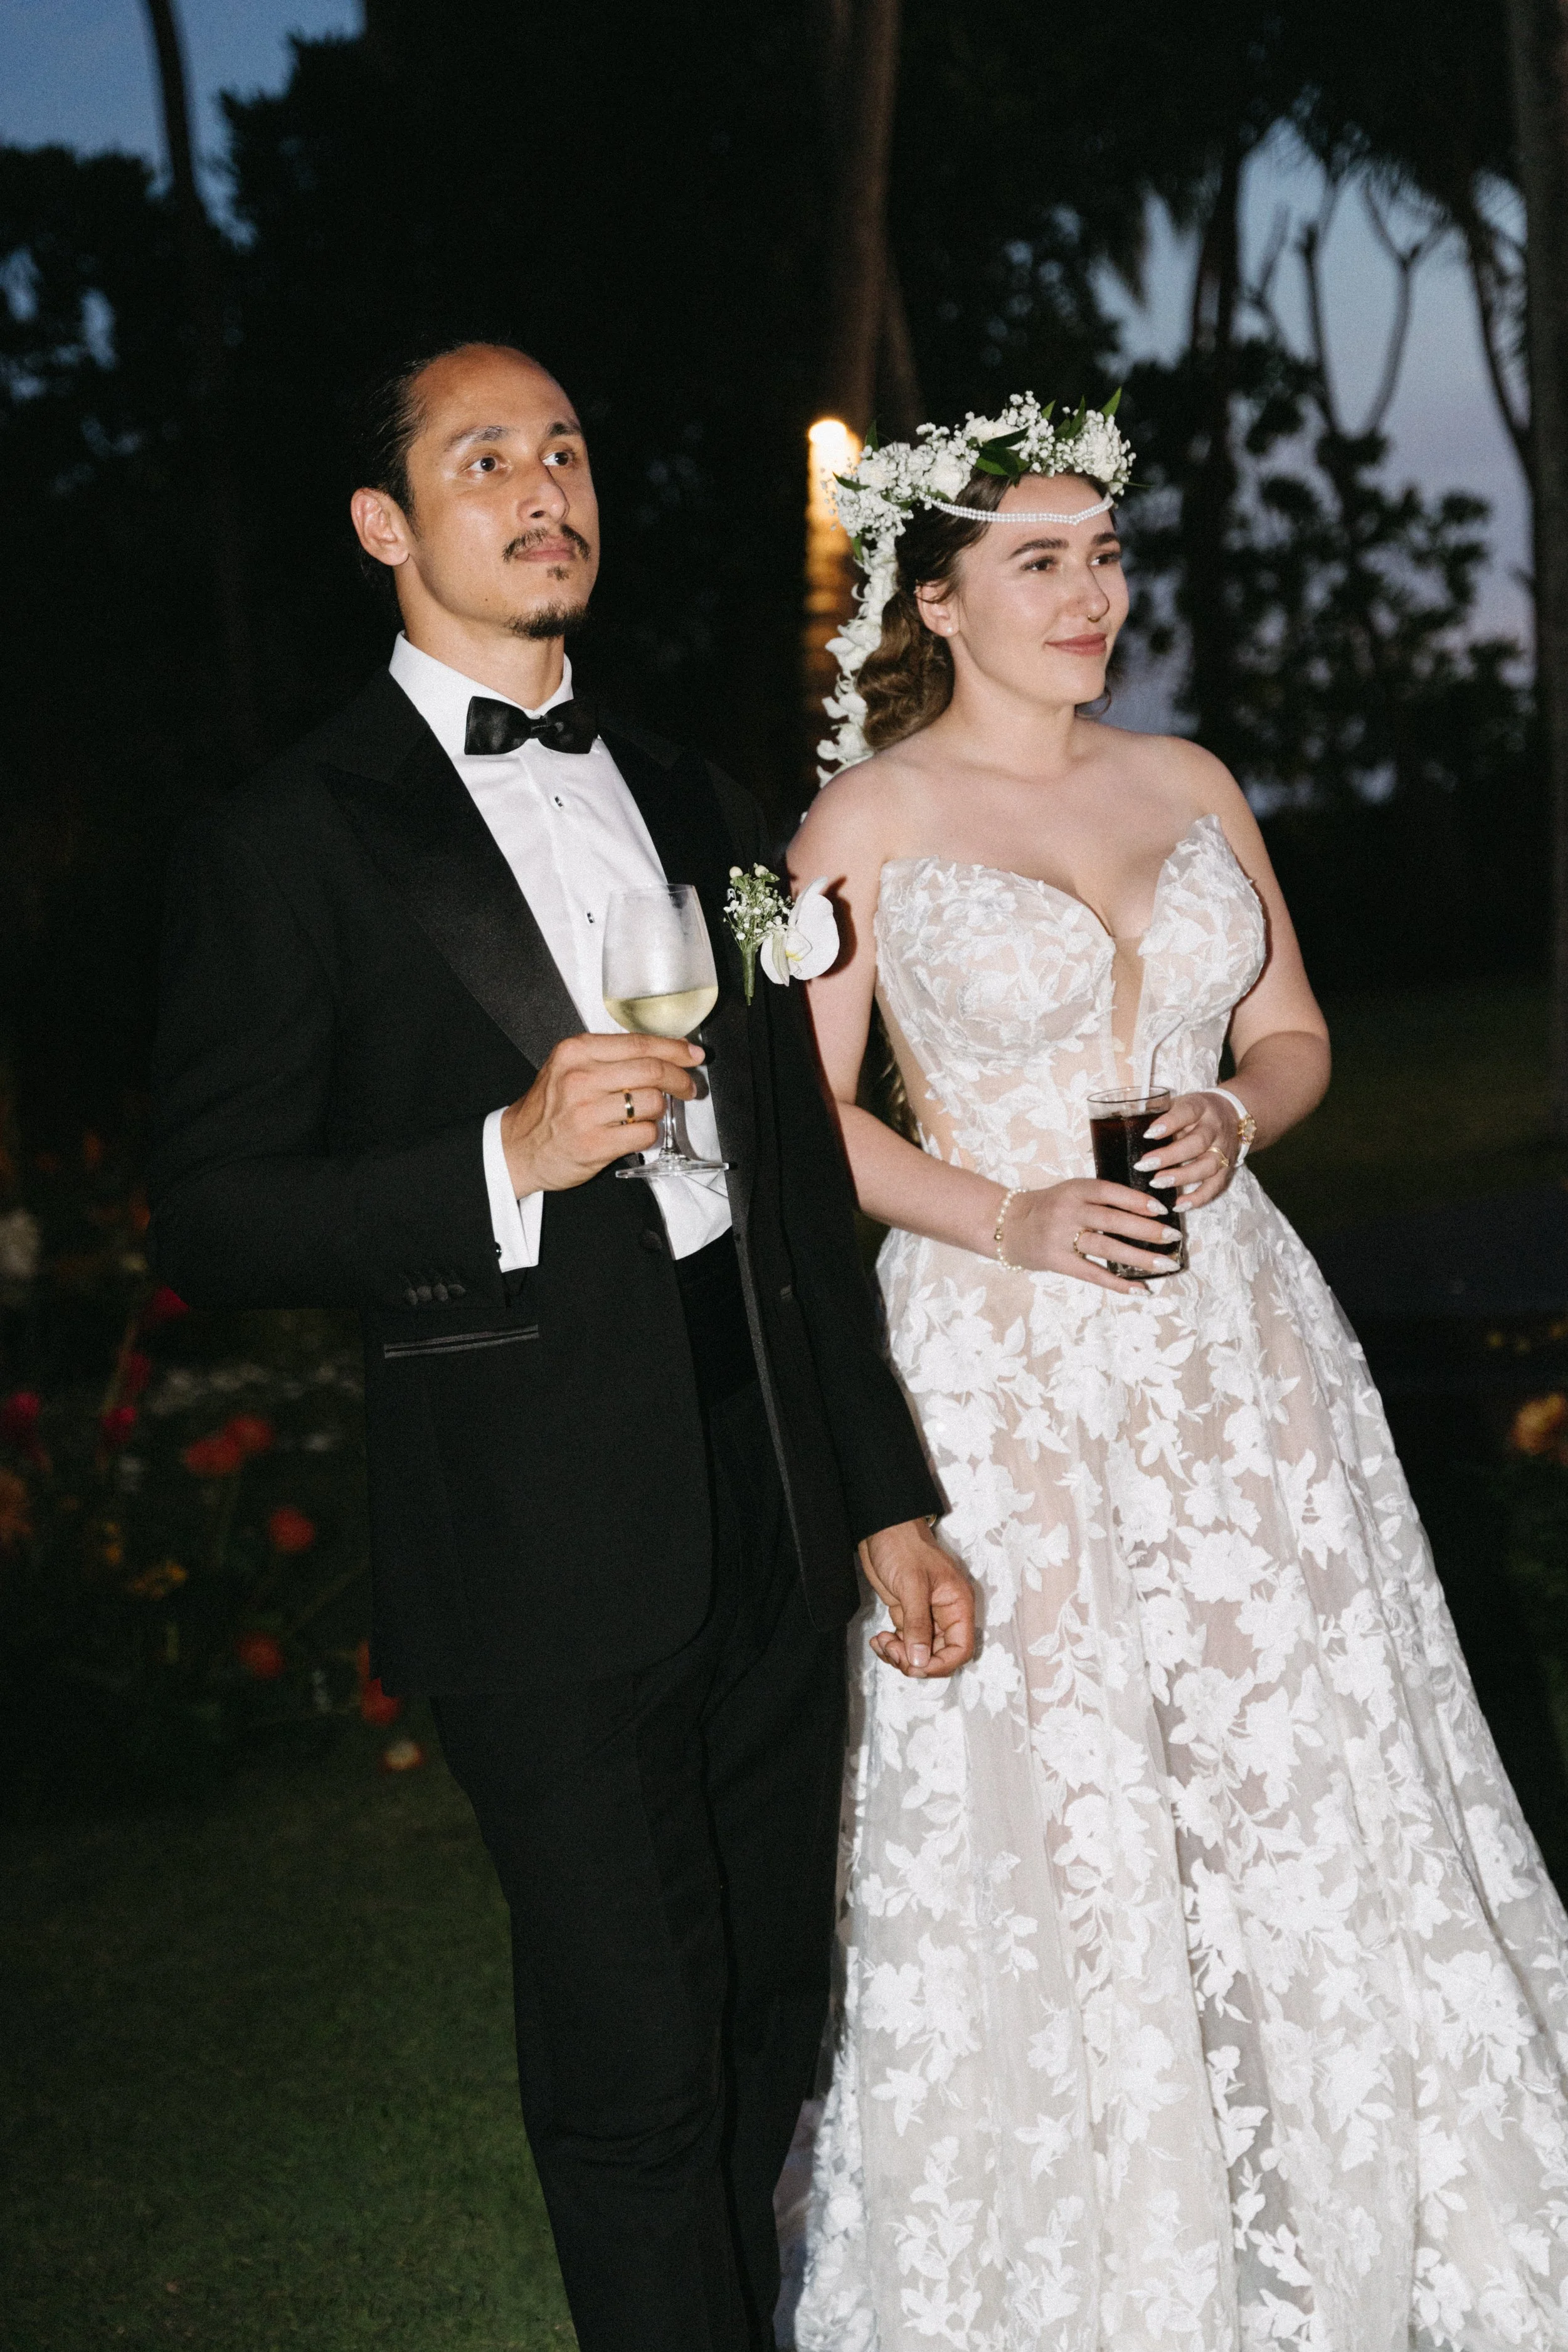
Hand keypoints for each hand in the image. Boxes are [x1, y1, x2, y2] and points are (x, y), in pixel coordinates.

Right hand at [501, 1033, 703, 1194]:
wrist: (518, 1147)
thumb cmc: (550, 1108)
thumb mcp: (569, 1067)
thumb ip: (611, 1057)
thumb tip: (666, 1052)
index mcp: (576, 1052)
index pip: (639, 1043)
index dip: (674, 1049)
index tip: (692, 1055)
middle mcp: (579, 1078)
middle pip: (651, 1070)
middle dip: (680, 1078)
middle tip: (688, 1087)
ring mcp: (585, 1113)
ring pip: (652, 1102)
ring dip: (660, 1109)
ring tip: (647, 1114)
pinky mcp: (593, 1144)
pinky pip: (644, 1134)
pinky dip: (649, 1134)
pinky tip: (635, 1133)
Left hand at [861, 1518, 974, 1677]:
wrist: (882, 1528)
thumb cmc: (903, 1546)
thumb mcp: (912, 1584)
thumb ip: (917, 1624)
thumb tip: (920, 1661)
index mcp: (957, 1605)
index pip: (960, 1649)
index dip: (940, 1664)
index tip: (915, 1665)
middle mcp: (945, 1614)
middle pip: (940, 1655)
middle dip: (916, 1661)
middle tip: (892, 1651)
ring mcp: (926, 1616)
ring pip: (921, 1652)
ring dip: (900, 1656)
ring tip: (882, 1643)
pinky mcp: (908, 1615)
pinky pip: (905, 1642)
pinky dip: (892, 1647)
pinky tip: (878, 1640)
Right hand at [1001, 1176, 1182, 1295]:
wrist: (1005, 1225)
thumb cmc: (1048, 1207)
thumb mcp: (1071, 1192)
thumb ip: (1100, 1198)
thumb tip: (1147, 1210)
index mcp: (1074, 1190)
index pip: (1110, 1192)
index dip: (1136, 1200)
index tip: (1162, 1209)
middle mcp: (1067, 1211)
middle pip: (1113, 1220)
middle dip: (1147, 1230)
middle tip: (1174, 1237)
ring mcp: (1060, 1237)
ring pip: (1106, 1247)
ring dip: (1139, 1258)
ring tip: (1165, 1264)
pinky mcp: (1057, 1261)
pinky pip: (1092, 1273)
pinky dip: (1117, 1283)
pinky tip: (1140, 1289)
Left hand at [1136, 1091, 1241, 1210]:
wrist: (1233, 1114)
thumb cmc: (1195, 1112)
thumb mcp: (1179, 1104)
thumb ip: (1157, 1114)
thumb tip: (1120, 1127)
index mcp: (1201, 1107)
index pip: (1187, 1112)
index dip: (1169, 1124)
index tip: (1148, 1134)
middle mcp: (1215, 1128)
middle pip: (1197, 1143)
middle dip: (1170, 1156)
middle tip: (1144, 1165)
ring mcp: (1223, 1150)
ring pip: (1208, 1166)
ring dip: (1181, 1178)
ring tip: (1156, 1183)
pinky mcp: (1227, 1169)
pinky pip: (1215, 1187)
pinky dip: (1198, 1198)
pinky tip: (1178, 1205)